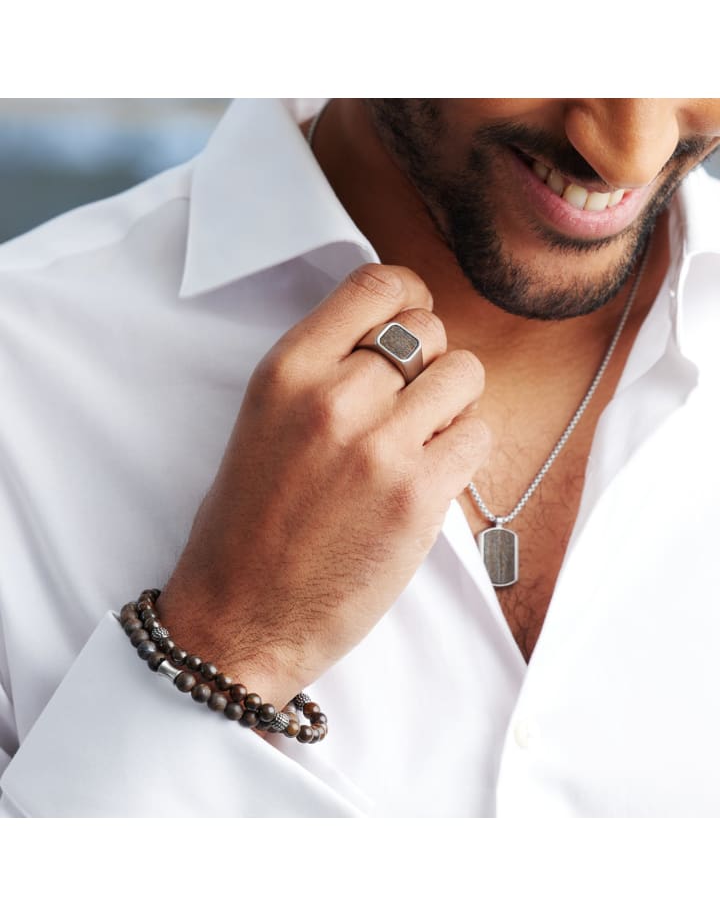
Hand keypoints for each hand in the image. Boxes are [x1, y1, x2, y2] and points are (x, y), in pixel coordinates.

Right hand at [159, 264, 489, 706]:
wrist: (242, 616)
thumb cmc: (248, 524)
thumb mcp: (264, 421)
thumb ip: (326, 371)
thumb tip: (398, 339)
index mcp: (287, 371)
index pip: (376, 284)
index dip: (409, 296)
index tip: (413, 321)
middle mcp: (333, 397)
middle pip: (429, 330)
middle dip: (430, 362)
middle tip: (412, 404)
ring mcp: (379, 447)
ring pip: (466, 374)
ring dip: (454, 403)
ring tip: (424, 440)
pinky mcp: (418, 498)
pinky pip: (478, 435)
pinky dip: (465, 451)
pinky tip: (431, 477)